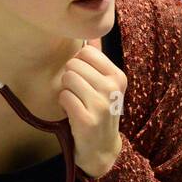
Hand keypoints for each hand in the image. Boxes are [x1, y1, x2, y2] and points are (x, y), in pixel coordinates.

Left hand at [59, 36, 125, 177]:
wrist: (102, 147)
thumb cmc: (100, 111)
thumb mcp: (106, 85)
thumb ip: (98, 59)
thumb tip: (90, 33)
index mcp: (118, 77)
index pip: (86, 51)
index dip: (78, 63)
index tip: (84, 79)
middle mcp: (113, 89)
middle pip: (74, 64)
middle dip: (70, 78)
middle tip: (79, 94)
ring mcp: (101, 104)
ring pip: (68, 78)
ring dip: (66, 90)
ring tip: (76, 102)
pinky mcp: (87, 119)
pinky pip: (64, 96)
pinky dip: (64, 104)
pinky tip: (73, 112)